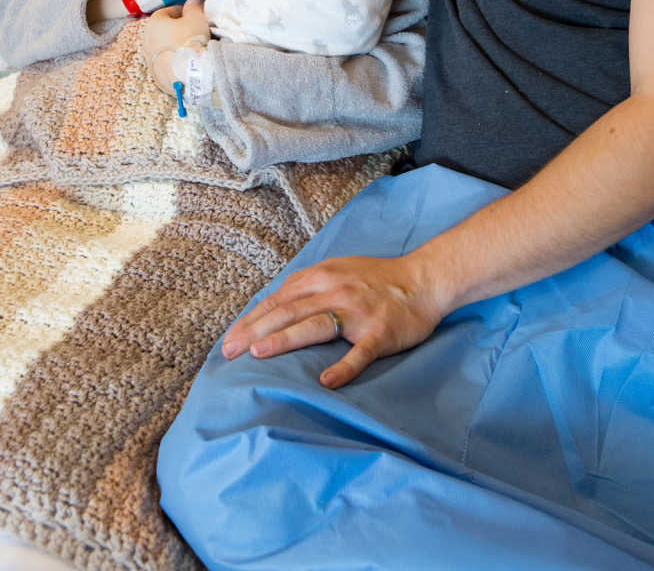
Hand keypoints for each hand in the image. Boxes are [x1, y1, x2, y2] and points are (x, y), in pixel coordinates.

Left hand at [142, 0, 209, 91]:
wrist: (186, 74)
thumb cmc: (190, 41)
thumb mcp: (197, 18)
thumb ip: (194, 7)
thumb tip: (192, 0)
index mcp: (154, 22)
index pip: (166, 11)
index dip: (180, 11)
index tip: (191, 13)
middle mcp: (147, 39)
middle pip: (162, 29)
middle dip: (176, 28)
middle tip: (192, 29)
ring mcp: (149, 58)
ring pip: (162, 46)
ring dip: (174, 44)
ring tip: (190, 46)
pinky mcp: (155, 74)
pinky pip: (165, 61)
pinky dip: (173, 59)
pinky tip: (186, 61)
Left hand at [221, 253, 444, 388]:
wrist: (424, 280)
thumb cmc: (378, 280)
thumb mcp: (338, 272)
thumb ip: (309, 287)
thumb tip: (275, 308)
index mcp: (323, 276)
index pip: (279, 299)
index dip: (252, 318)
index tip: (229, 340)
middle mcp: (336, 290)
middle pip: (288, 310)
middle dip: (255, 330)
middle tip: (229, 351)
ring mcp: (358, 311)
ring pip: (316, 324)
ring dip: (285, 339)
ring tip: (259, 354)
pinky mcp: (379, 331)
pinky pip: (359, 351)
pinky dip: (343, 367)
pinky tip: (326, 382)